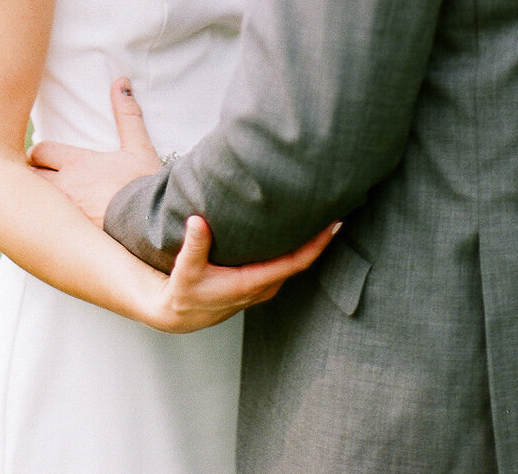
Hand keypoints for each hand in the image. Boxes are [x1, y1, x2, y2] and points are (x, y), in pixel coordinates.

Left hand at [28, 77, 161, 224]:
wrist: (153, 227)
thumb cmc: (145, 185)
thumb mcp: (139, 148)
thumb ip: (127, 114)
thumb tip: (120, 81)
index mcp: (78, 164)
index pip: (40, 151)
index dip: (39, 153)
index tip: (43, 157)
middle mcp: (65, 187)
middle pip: (29, 176)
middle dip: (30, 175)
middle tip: (37, 178)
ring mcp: (63, 215)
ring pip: (31, 203)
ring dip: (33, 200)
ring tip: (38, 203)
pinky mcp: (66, 239)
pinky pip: (41, 231)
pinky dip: (41, 227)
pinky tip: (44, 231)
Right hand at [142, 214, 339, 333]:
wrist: (182, 313)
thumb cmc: (185, 291)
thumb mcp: (186, 270)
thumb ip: (194, 246)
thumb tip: (198, 221)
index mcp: (252, 282)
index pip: (295, 262)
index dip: (317, 244)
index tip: (335, 224)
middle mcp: (264, 286)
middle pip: (302, 259)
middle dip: (320, 237)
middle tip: (334, 204)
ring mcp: (264, 284)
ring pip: (295, 261)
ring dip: (309, 240)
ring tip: (322, 211)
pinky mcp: (259, 281)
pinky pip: (286, 262)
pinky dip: (296, 245)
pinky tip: (298, 227)